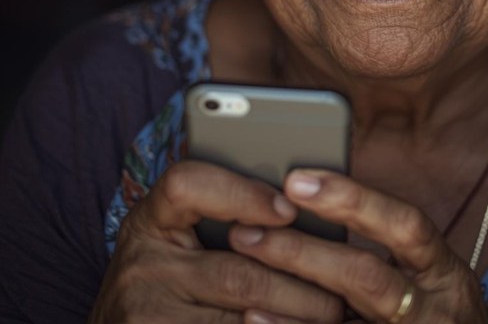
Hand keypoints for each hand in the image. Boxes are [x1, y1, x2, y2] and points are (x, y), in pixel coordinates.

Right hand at [88, 160, 344, 322]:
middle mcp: (141, 264)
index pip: (187, 185)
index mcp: (151, 218)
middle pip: (235, 270)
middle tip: (339, 292)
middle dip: (297, 284)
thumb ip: (225, 217)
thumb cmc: (168, 278)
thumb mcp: (180, 238)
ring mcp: (143, 313)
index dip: (240, 194)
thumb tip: (302, 208)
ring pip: (244, 314)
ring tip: (331, 316)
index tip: (289, 209)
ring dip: (294, 318)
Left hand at [229, 169, 487, 323]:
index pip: (405, 224)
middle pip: (366, 274)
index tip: (296, 180)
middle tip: (248, 227)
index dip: (353, 200)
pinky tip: (254, 316)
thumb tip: (314, 198)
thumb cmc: (431, 316)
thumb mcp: (427, 279)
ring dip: (288, 289)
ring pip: (340, 316)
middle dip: (303, 250)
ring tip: (245, 263)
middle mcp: (432, 310)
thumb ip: (388, 249)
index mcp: (444, 272)